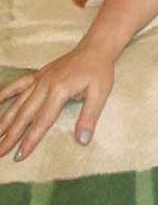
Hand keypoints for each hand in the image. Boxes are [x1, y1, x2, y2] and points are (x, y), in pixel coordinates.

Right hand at [0, 44, 114, 161]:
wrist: (95, 48)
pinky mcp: (39, 74)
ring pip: (18, 102)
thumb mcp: (100, 93)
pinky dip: (5, 93)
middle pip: (25, 115)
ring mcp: (40, 79)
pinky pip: (18, 84)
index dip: (30, 140)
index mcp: (59, 91)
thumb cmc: (99, 71)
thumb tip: (82, 140)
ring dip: (5, 120)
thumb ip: (89, 117)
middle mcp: (45, 85)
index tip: (19, 156)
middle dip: (11, 135)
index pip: (42, 121)